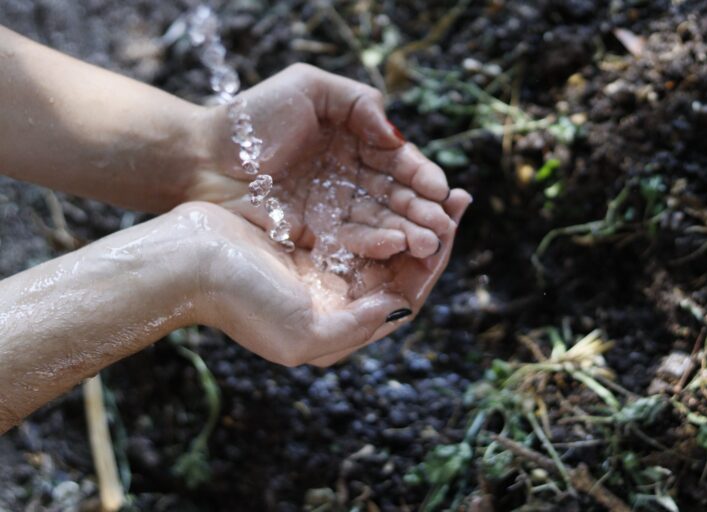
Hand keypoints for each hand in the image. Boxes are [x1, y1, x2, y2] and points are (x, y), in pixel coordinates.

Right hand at [176, 193, 469, 366]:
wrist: (186, 261)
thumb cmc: (240, 300)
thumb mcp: (305, 335)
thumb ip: (359, 328)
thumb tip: (401, 307)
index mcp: (342, 324)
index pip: (405, 297)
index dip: (433, 264)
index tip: (451, 230)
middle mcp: (338, 299)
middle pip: (400, 268)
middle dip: (431, 236)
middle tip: (458, 200)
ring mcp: (323, 268)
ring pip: (383, 243)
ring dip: (410, 216)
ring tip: (437, 188)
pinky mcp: (308, 239)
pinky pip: (357, 222)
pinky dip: (379, 206)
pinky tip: (395, 183)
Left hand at [188, 64, 454, 258]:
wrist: (203, 157)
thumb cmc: (253, 118)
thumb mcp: (309, 88)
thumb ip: (360, 104)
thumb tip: (396, 139)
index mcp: (354, 141)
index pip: (397, 161)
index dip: (421, 175)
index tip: (441, 189)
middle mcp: (349, 177)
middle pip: (395, 195)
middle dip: (423, 210)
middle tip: (445, 223)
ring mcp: (335, 208)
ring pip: (380, 221)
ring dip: (408, 231)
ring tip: (431, 241)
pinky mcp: (318, 235)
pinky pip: (353, 240)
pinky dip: (376, 243)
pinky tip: (397, 245)